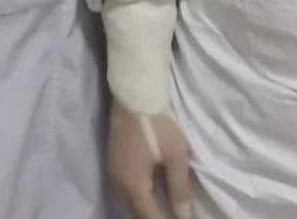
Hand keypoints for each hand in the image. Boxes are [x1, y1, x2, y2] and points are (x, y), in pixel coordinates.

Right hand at [107, 103, 191, 218]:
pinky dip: (139, 195)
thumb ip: (179, 188)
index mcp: (132, 185)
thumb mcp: (176, 154)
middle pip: (136, 211)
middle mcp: (118, 183)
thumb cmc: (159, 122)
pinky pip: (126, 188)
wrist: (134, 91)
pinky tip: (152, 191)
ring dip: (146, 207)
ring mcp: (113, 171)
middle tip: (174, 215)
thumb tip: (183, 216)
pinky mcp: (113, 159)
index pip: (149, 217)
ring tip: (165, 208)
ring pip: (129, 200)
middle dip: (154, 216)